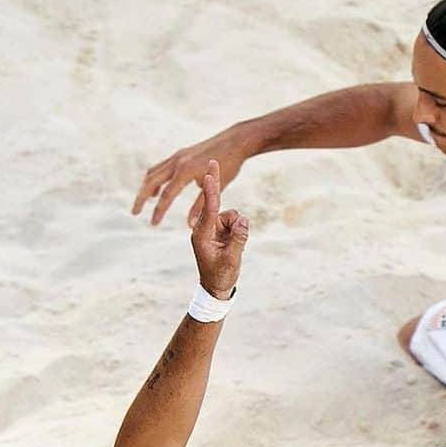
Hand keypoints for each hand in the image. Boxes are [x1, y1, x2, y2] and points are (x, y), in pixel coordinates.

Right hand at [132, 126, 248, 226]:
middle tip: (135, 213)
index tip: (153, 224)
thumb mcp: (216, 188)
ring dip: (146, 187)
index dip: (159, 211)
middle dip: (141, 198)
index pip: (167, 195)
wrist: (236, 140)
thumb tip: (189, 225)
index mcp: (185, 171)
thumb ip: (201, 207)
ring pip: (153, 172)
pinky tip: (157, 188)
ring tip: (144, 202)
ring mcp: (178, 156)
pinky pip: (161, 167)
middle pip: (151, 181)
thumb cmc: (229, 164)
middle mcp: (178, 161)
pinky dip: (155, 178)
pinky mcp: (181, 154)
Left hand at [190, 160, 248, 298]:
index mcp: (201, 235)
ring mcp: (212, 227)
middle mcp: (204, 228)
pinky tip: (234, 244)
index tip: (207, 176)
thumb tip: (244, 220)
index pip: (208, 209)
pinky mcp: (219, 228)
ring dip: (238, 227)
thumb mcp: (231, 260)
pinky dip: (239, 229)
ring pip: (232, 214)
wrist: (216, 287)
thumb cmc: (221, 276)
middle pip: (214, 202)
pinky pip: (235, 220)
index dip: (210, 192)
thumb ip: (238, 239)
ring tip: (233, 248)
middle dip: (214, 184)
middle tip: (213, 159)